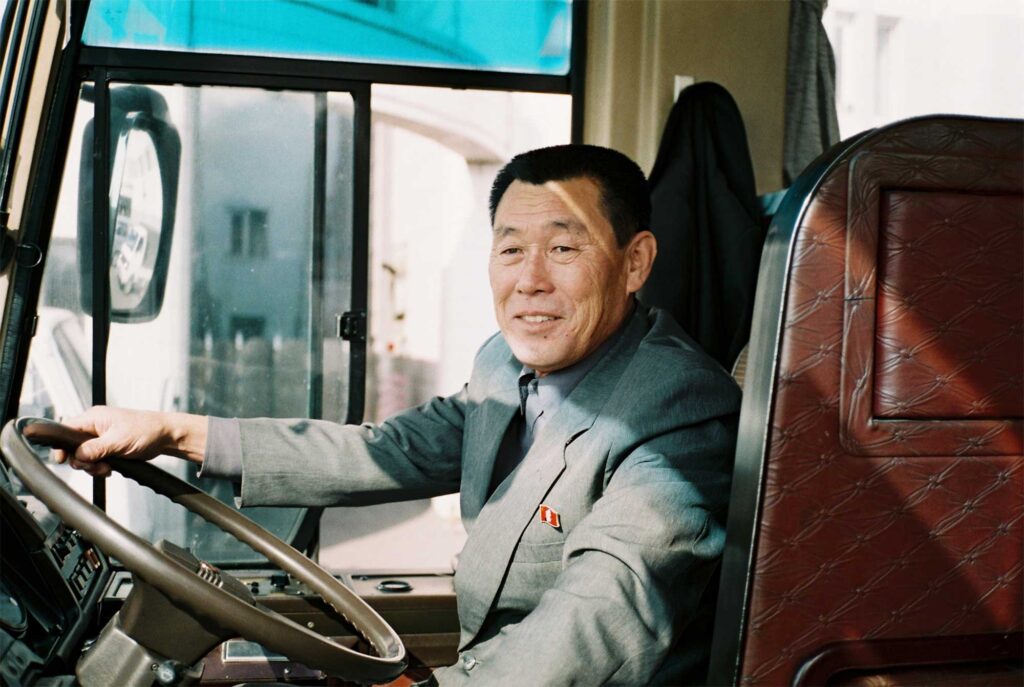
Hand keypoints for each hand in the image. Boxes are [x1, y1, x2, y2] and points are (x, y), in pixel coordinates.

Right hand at [54, 406, 207, 477]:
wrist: (166, 436)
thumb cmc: (147, 430)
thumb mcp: (118, 441)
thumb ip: (95, 449)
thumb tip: (76, 456)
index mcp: (94, 418)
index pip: (66, 429)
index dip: (62, 446)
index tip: (64, 459)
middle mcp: (95, 426)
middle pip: (74, 447)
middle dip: (83, 461)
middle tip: (97, 465)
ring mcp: (102, 437)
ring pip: (85, 456)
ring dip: (93, 466)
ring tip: (108, 466)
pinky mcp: (108, 447)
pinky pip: (96, 460)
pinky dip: (101, 466)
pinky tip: (111, 467)